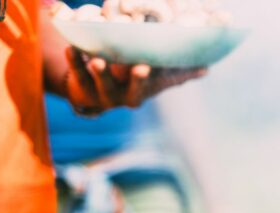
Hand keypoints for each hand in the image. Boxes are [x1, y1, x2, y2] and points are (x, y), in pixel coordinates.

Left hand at [64, 47, 205, 114]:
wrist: (92, 95)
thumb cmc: (130, 81)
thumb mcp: (156, 79)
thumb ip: (178, 73)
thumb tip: (207, 67)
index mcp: (147, 91)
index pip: (157, 84)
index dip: (161, 77)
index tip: (164, 67)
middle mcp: (128, 96)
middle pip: (134, 90)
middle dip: (138, 80)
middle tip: (142, 67)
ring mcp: (105, 94)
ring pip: (104, 84)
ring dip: (102, 73)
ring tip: (98, 60)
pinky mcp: (83, 87)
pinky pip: (78, 75)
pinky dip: (75, 62)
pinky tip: (72, 48)